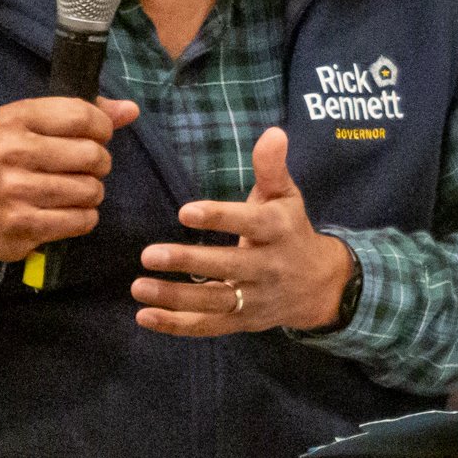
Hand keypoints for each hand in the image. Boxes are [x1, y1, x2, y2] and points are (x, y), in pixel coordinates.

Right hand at [0, 96, 139, 261]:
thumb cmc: (8, 160)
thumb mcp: (32, 126)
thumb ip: (83, 114)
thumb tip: (131, 110)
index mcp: (14, 118)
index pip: (81, 115)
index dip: (102, 127)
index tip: (98, 137)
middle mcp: (11, 152)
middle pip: (90, 154)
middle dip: (100, 163)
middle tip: (89, 169)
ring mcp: (15, 191)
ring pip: (89, 190)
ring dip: (93, 192)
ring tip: (78, 191)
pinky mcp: (22, 225)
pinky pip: (80, 220)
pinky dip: (85, 217)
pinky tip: (71, 212)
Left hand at [131, 126, 353, 335]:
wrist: (320, 285)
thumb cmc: (290, 230)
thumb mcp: (286, 196)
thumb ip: (272, 167)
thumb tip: (273, 132)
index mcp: (279, 230)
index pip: (250, 223)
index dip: (219, 218)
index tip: (185, 212)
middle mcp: (270, 267)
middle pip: (228, 266)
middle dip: (188, 262)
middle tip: (148, 254)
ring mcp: (256, 298)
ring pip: (214, 302)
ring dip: (174, 297)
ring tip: (138, 287)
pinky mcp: (243, 321)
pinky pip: (208, 326)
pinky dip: (176, 325)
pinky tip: (144, 316)